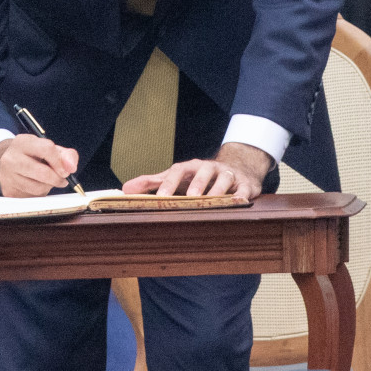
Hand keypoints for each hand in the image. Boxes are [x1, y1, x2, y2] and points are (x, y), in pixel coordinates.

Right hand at [0, 135, 78, 197]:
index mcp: (23, 142)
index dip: (60, 162)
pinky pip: (31, 198)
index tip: (66, 171)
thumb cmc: (32, 155)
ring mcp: (7, 175)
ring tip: (48, 182)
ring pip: (38, 188)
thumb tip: (71, 167)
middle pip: (42, 172)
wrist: (8, 163)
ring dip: (48, 187)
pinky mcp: (8, 191)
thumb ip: (66, 155)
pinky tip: (37, 186)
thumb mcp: (48, 148)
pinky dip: (39, 194)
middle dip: (57, 178)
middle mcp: (11, 157)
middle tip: (62, 179)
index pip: (46, 149)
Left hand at [122, 141, 269, 199]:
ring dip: (218, 190)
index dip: (170, 183)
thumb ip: (152, 183)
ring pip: (224, 180)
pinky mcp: (245, 185)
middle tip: (190, 198)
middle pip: (202, 172)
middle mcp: (210, 168)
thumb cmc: (200, 177)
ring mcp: (229, 175)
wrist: (237, 167)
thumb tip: (125, 190)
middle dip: (196, 184)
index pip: (178, 171)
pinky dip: (241, 196)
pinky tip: (238, 202)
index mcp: (191, 167)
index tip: (161, 198)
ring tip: (211, 201)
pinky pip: (244, 190)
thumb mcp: (177, 178)